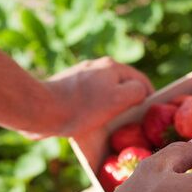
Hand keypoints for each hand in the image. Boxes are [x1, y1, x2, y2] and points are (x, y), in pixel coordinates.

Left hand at [39, 57, 153, 137]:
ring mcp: (81, 76)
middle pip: (122, 85)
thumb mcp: (118, 99)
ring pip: (105, 92)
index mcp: (112, 66)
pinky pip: (90, 98)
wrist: (42, 110)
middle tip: (130, 122)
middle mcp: (97, 67)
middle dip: (128, 102)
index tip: (150, 115)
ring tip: (110, 124)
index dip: (149, 98)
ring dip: (110, 106)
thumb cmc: (83, 107)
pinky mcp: (68, 88)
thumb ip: (137, 91)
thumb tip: (140, 92)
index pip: (140, 80)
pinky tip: (89, 121)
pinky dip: (94, 109)